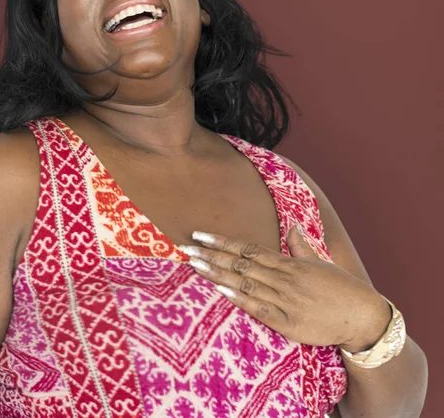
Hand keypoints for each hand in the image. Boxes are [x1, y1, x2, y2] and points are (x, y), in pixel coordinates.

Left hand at [178, 224, 390, 350]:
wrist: (363, 317)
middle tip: (186, 248)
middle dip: (211, 256)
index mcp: (289, 264)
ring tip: (194, 265)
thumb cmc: (341, 289)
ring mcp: (285, 301)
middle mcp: (283, 279)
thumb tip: (292, 226)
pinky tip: (221, 292)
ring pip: (245, 283)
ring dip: (218, 274)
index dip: (223, 242)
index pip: (248, 249)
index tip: (201, 236)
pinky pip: (259, 309)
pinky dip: (240, 300)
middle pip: (240, 264)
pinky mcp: (288, 324)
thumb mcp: (320, 263)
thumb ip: (300, 246)